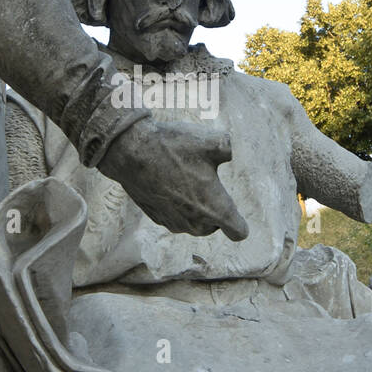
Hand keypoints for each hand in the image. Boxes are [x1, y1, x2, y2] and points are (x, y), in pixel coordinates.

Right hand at [99, 118, 248, 240]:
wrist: (131, 152)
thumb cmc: (173, 147)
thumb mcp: (212, 140)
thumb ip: (228, 148)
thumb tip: (227, 153)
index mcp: (215, 208)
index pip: (238, 231)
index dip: (240, 222)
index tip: (234, 208)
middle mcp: (196, 222)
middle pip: (214, 226)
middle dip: (215, 210)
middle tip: (206, 183)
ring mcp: (174, 222)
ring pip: (194, 223)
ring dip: (194, 208)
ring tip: (185, 180)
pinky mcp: (156, 217)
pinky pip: (175, 216)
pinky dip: (175, 205)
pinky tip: (169, 182)